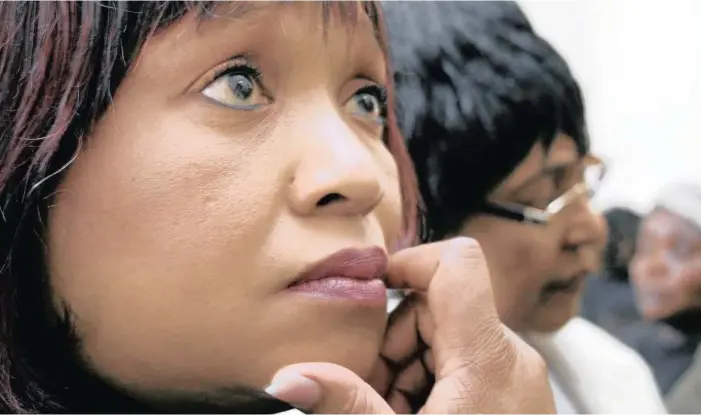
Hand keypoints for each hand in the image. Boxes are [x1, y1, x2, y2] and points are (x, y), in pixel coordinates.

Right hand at [265, 237, 554, 413]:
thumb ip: (346, 405)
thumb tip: (285, 376)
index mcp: (488, 358)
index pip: (457, 264)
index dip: (408, 261)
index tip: (372, 289)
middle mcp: (509, 356)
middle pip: (436, 308)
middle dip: (393, 345)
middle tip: (377, 397)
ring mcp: (514, 375)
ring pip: (444, 337)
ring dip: (407, 369)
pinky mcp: (511, 392)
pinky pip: (461, 363)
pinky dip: (430, 384)